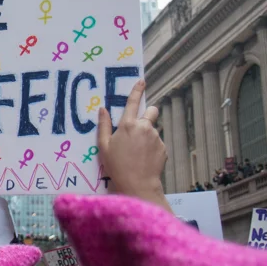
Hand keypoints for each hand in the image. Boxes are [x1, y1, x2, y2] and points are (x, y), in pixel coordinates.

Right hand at [97, 80, 171, 213]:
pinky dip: (152, 147)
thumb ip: (104, 125)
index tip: (141, 81)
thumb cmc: (116, 166)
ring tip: (138, 151)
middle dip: (148, 113)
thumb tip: (103, 109)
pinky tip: (144, 158)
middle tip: (139, 126)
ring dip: (147, 134)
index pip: (133, 102)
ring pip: (153, 129)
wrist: (138, 184)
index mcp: (128, 124)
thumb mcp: (104, 146)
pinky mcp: (163, 148)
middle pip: (151, 111)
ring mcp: (156, 137)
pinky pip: (157, 142)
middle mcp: (144, 127)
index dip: (137, 90)